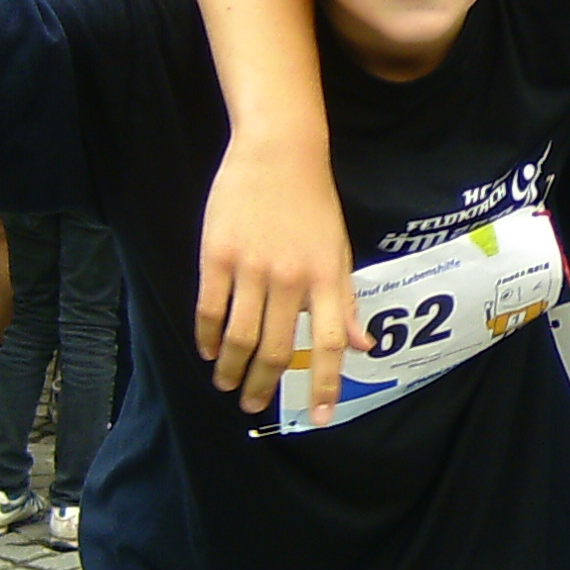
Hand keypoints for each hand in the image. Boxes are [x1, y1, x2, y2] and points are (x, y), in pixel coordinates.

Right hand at [195, 136, 363, 417]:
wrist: (279, 152)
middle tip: (253, 405)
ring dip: (232, 369)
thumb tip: (362, 346)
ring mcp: (252, 267)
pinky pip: (209, 308)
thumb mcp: (340, 249)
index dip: (325, 385)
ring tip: (226, 385)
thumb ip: (346, 300)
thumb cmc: (314, 203)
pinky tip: (208, 350)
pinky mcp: (217, 254)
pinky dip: (207, 336)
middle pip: (278, 349)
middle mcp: (292, 278)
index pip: (330, 344)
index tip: (319, 418)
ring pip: (240, 336)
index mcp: (327, 278)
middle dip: (265, 386)